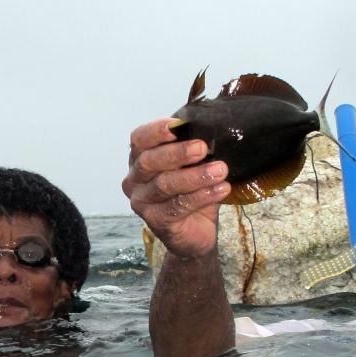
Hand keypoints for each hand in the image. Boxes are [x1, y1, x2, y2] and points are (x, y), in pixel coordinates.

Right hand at [122, 119, 229, 259]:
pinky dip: (202, 196)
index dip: (155, 131)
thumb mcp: (194, 166)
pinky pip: (177, 206)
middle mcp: (134, 179)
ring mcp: (141, 201)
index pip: (139, 139)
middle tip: (202, 148)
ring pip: (165, 184)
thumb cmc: (193, 191)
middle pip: (149, 161)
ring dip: (195, 176)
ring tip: (220, 170)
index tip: (176, 126)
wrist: (197, 231)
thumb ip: (195, 149)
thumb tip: (213, 130)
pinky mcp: (154, 221)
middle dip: (177, 153)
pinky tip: (221, 189)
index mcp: (140, 158)